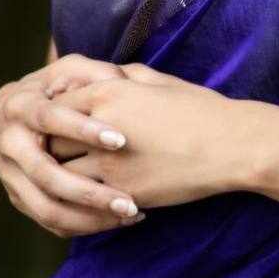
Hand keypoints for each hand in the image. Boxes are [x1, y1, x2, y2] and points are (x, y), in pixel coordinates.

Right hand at [0, 54, 146, 237]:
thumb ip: (94, 73)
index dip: (83, 130)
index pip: (50, 119)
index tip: (120, 140)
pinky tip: (117, 221)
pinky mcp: (19, 199)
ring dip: (89, 217)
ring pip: (46, 207)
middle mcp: (10, 144)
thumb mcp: (68, 71)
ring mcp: (10, 176)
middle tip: (129, 201)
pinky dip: (83, 225)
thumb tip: (121, 81)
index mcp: (21, 107)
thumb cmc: (49, 89)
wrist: (3, 118)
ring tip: (130, 215)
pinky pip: (50, 221)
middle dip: (89, 192)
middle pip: (46, 175)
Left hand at [47, 63, 249, 209]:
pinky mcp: (122, 191)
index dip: (50, 118)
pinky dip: (83, 201)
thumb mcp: (159, 81)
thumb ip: (124, 76)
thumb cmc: (199, 108)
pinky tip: (90, 199)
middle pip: (50, 140)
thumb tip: (104, 77)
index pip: (56, 105)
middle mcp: (101, 125)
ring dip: (60, 179)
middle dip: (48, 149)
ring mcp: (109, 162)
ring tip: (62, 182)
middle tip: (48, 157)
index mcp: (109, 91)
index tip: (50, 128)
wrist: (230, 145)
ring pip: (61, 174)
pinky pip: (85, 200)